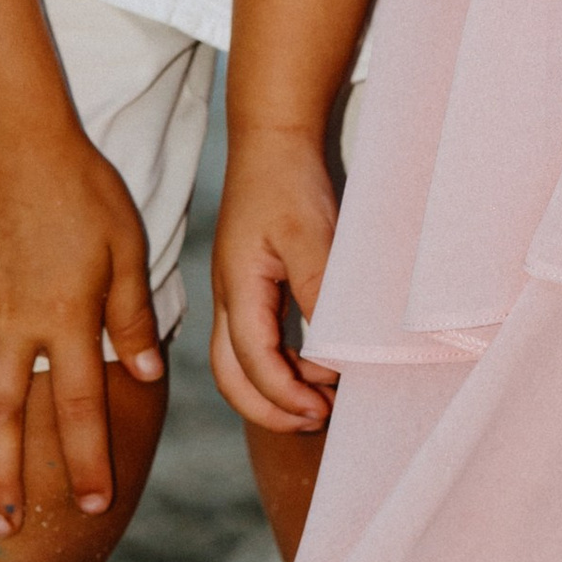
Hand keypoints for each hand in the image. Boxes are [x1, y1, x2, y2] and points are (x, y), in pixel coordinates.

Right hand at [0, 135, 162, 539]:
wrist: (8, 135)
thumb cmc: (80, 186)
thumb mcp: (126, 248)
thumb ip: (132, 315)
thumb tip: (149, 372)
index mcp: (66, 321)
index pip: (80, 408)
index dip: (85, 461)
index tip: (90, 504)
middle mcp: (10, 328)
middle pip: (3, 423)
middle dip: (3, 483)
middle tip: (2, 531)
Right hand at [209, 128, 342, 436]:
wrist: (272, 141)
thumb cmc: (289, 182)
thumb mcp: (313, 236)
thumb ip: (320, 292)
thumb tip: (333, 351)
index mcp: (237, 287)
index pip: (251, 359)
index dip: (285, 393)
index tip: (324, 405)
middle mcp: (228, 297)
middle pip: (230, 375)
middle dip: (269, 409)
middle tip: (316, 420)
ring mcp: (236, 293)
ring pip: (238, 363)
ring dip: (273, 392)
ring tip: (320, 403)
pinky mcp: (250, 286)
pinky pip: (253, 342)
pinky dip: (278, 367)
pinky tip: (314, 369)